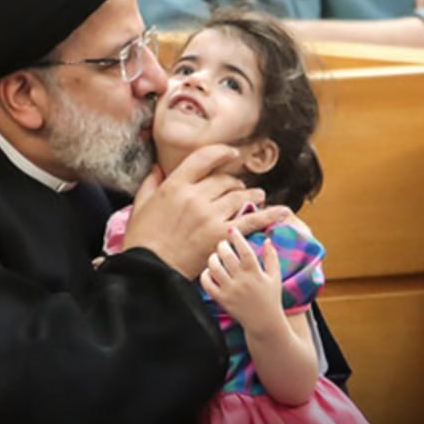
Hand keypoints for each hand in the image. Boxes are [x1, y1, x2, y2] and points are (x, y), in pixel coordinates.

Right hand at [122, 145, 286, 278]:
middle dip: (234, 181)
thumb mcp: (141, 206)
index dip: (221, 153)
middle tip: (239, 186)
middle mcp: (195, 197)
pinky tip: (282, 211)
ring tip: (258, 196)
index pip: (204, 158)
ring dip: (251, 194)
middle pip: (224, 179)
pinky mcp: (221, 235)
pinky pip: (251, 220)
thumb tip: (158, 166)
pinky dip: (269, 214)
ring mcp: (210, 216)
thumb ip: (151, 183)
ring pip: (240, 196)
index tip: (231, 153)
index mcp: (175, 186)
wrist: (149, 270)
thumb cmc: (142, 239)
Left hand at [200, 228, 282, 333]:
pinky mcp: (222, 299)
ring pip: (215, 268)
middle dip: (222, 245)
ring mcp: (230, 290)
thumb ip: (272, 257)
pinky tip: (210, 271)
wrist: (264, 322)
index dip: (237, 237)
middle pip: (227, 256)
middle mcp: (242, 281)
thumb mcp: (275, 277)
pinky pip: (207, 284)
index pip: (244, 250)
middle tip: (222, 243)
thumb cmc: (271, 298)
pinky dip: (205, 274)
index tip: (232, 229)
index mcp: (255, 273)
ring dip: (213, 258)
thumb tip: (268, 239)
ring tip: (216, 256)